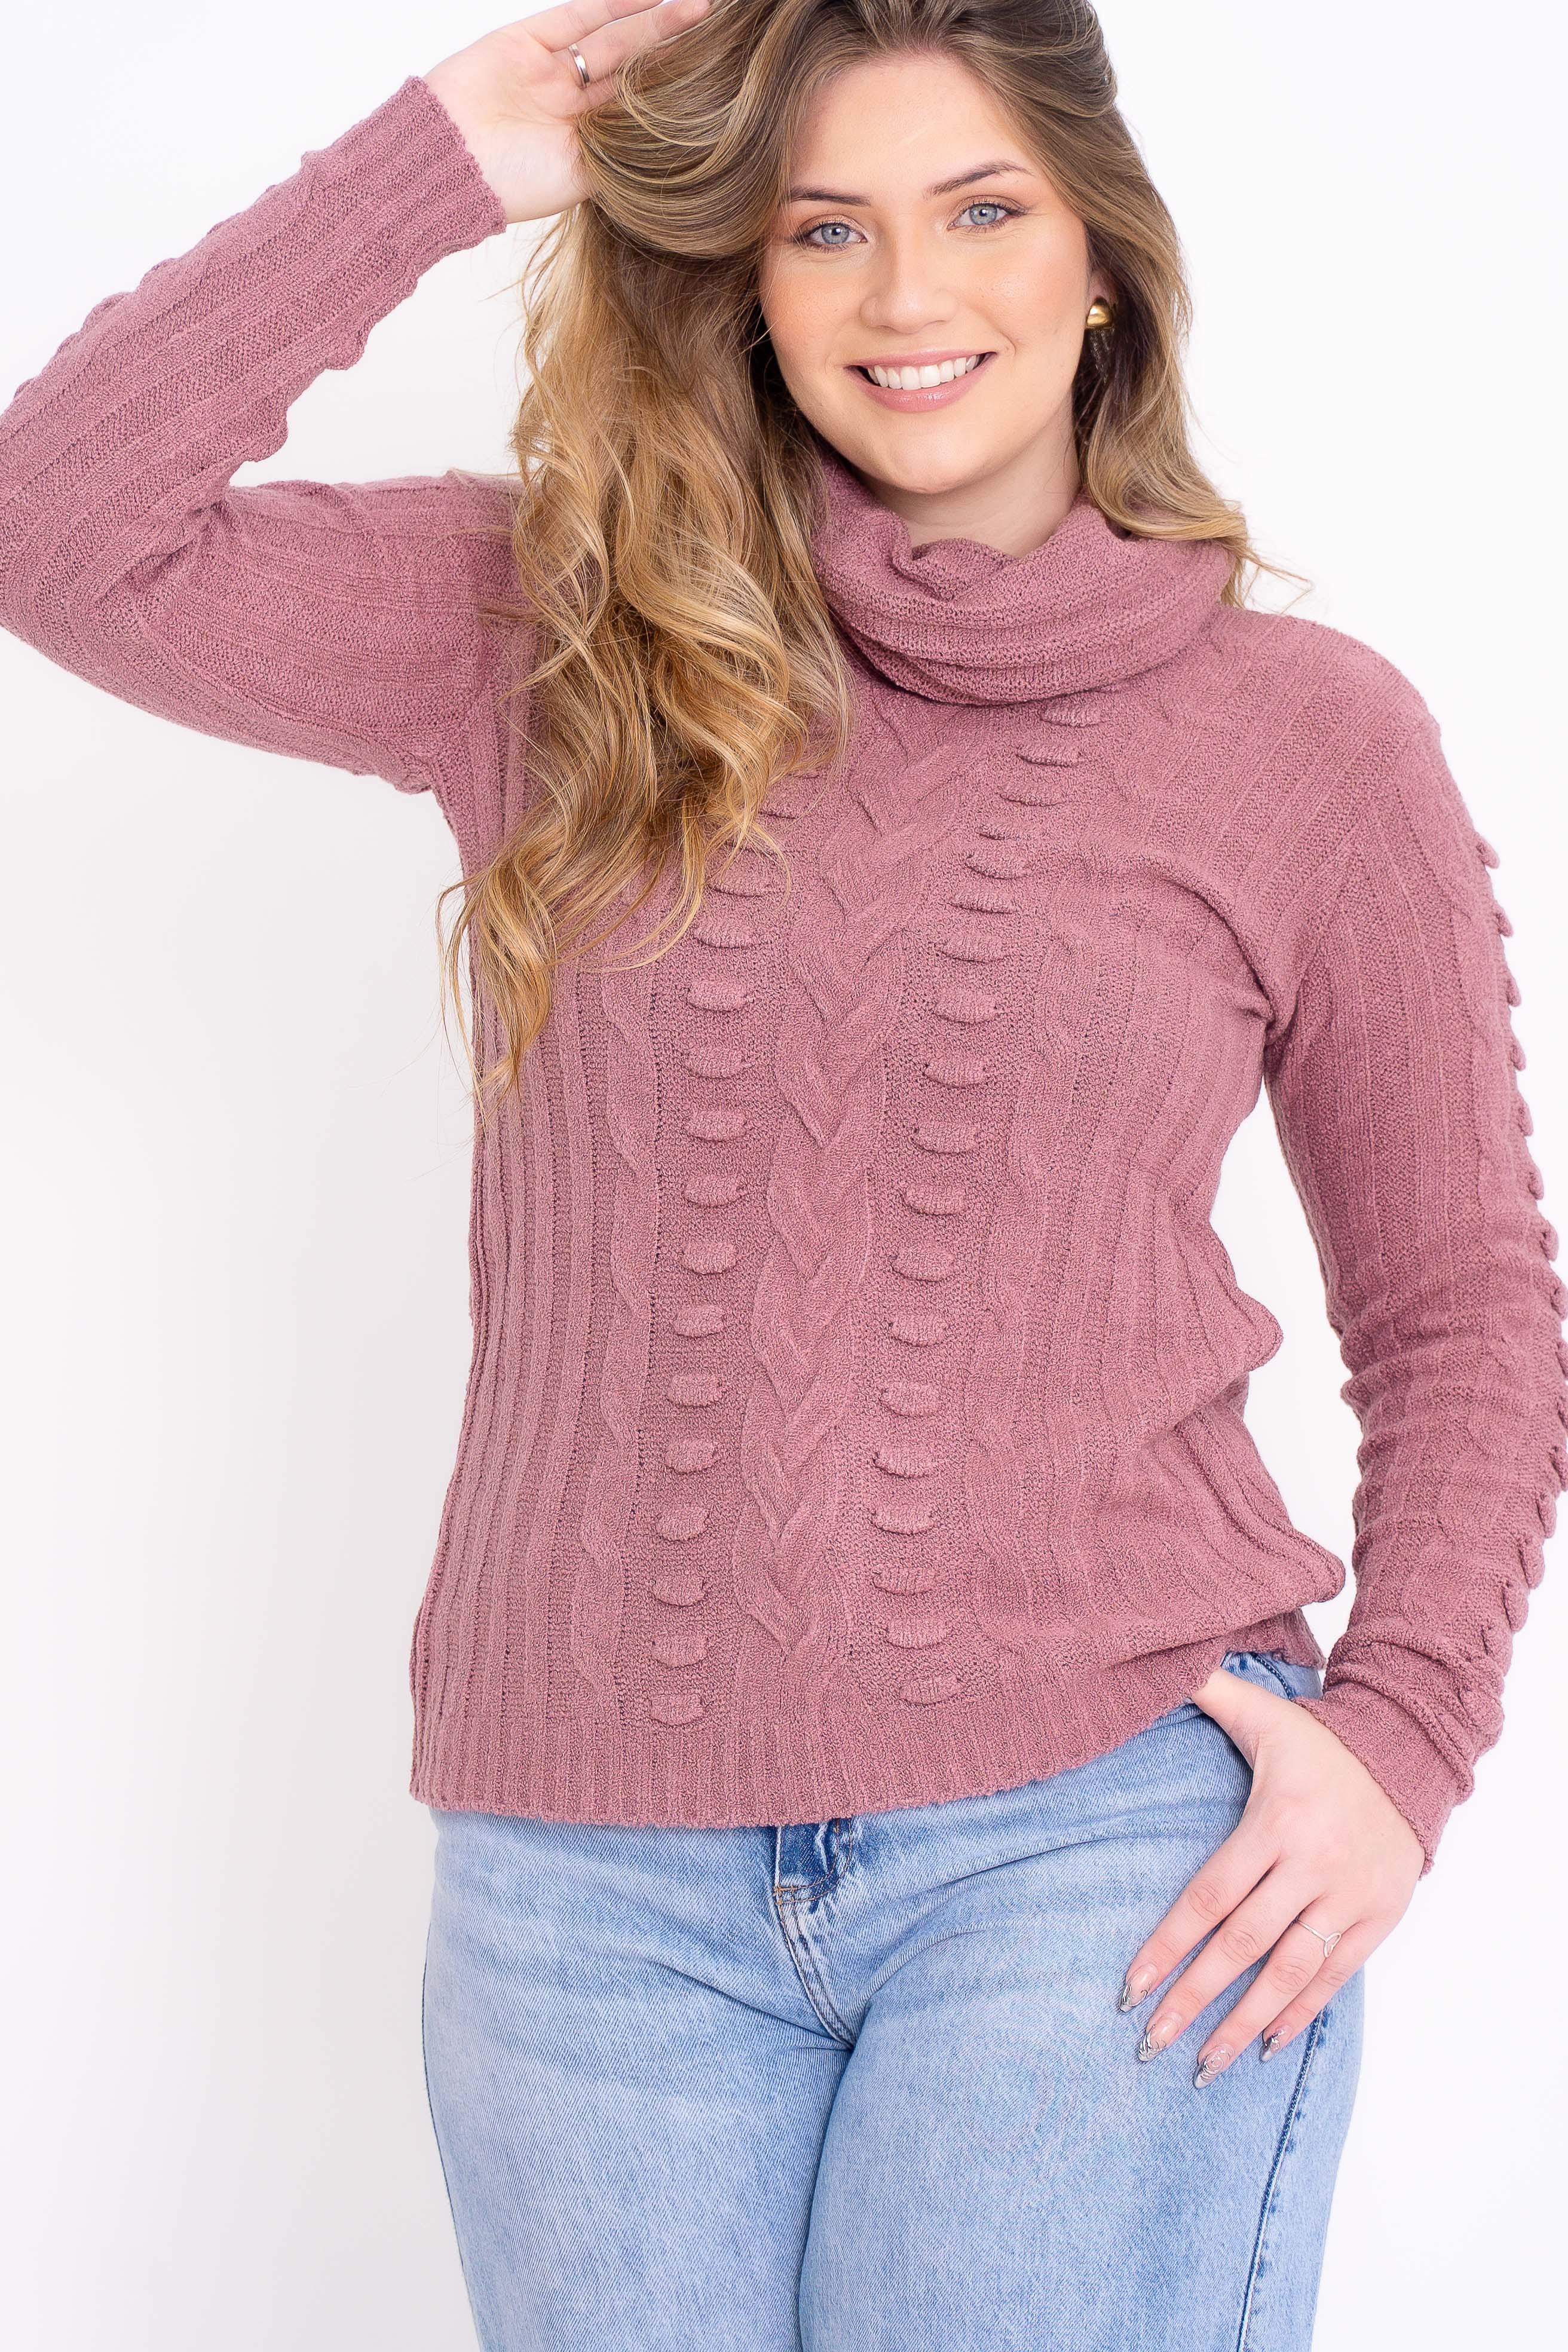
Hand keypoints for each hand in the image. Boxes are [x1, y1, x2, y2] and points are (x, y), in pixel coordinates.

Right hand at [423, 0, 711, 224]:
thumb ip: (622, 165)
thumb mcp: (579, 185)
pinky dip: (616, 2)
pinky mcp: (527, 41)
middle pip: (636, 72)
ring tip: (702, 8)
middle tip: (726, 34)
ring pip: (615, 40)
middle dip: (677, 53)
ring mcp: (551, 71)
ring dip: (658, 22)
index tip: (727, 88)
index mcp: (588, 145)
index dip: (680, 99)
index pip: (644, 116)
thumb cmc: (507, 188)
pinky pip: (579, 16)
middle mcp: (573, 105)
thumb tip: (680, 163)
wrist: (442, 167)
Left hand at [1117, 1665, 1424, 2082]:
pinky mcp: (1377, 1916)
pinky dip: (1301, 2013)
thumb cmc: (1318, 1741)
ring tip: (1202, 2065)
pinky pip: (1335, 1975)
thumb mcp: (1261, 1711)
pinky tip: (1265, 2046)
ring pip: (1290, 1973)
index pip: (1210, 1897)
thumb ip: (1206, 1690)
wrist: (1407, 1754)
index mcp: (1274, 1822)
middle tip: (1150, 2041)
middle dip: (1194, 1998)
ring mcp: (1347, 1896)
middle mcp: (1311, 1866)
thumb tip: (1155, 1664)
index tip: (1131, 1987)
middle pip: (1243, 1946)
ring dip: (1245, 2023)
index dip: (1169, 1946)